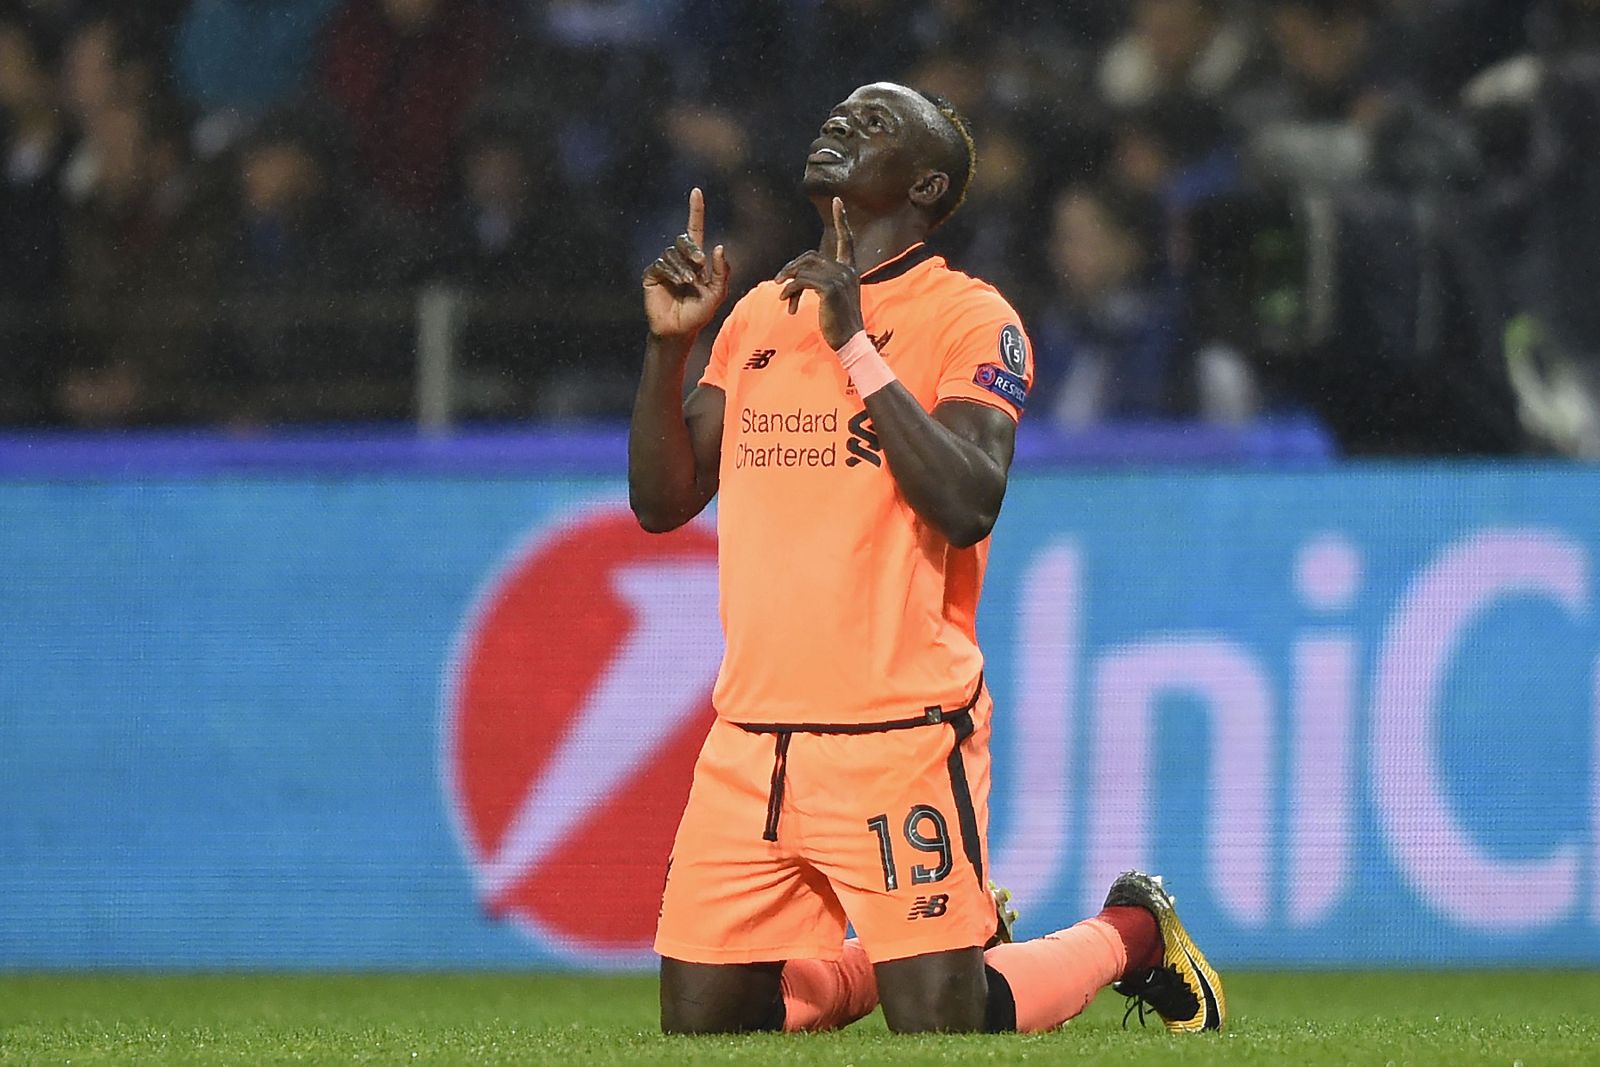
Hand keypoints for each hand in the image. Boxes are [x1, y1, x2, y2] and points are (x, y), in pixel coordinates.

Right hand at [642, 188, 730, 341]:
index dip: (695, 211)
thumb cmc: (699, 314)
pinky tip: (678, 283)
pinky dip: (672, 272)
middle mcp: (679, 259)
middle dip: (693, 249)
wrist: (679, 331)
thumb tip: (719, 246)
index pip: (695, 230)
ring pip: (672, 253)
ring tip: (689, 283)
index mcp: (696, 260)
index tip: (697, 191)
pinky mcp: (652, 275)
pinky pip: (661, 264)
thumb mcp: (717, 293)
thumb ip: (721, 272)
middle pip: (684, 239)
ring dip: (683, 267)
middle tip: (700, 263)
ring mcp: (664, 266)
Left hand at [774, 197, 864, 349]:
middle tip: (778, 283)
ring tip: (783, 296)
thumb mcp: (832, 297)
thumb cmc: (838, 323)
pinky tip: (786, 302)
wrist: (849, 341)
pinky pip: (802, 281)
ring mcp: (840, 277)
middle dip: (791, 268)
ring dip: (789, 282)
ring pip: (804, 269)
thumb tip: (796, 277)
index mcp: (850, 269)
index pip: (846, 239)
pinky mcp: (830, 288)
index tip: (838, 201)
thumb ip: (821, 281)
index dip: (841, 220)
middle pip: (811, 256)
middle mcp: (847, 269)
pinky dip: (791, 290)